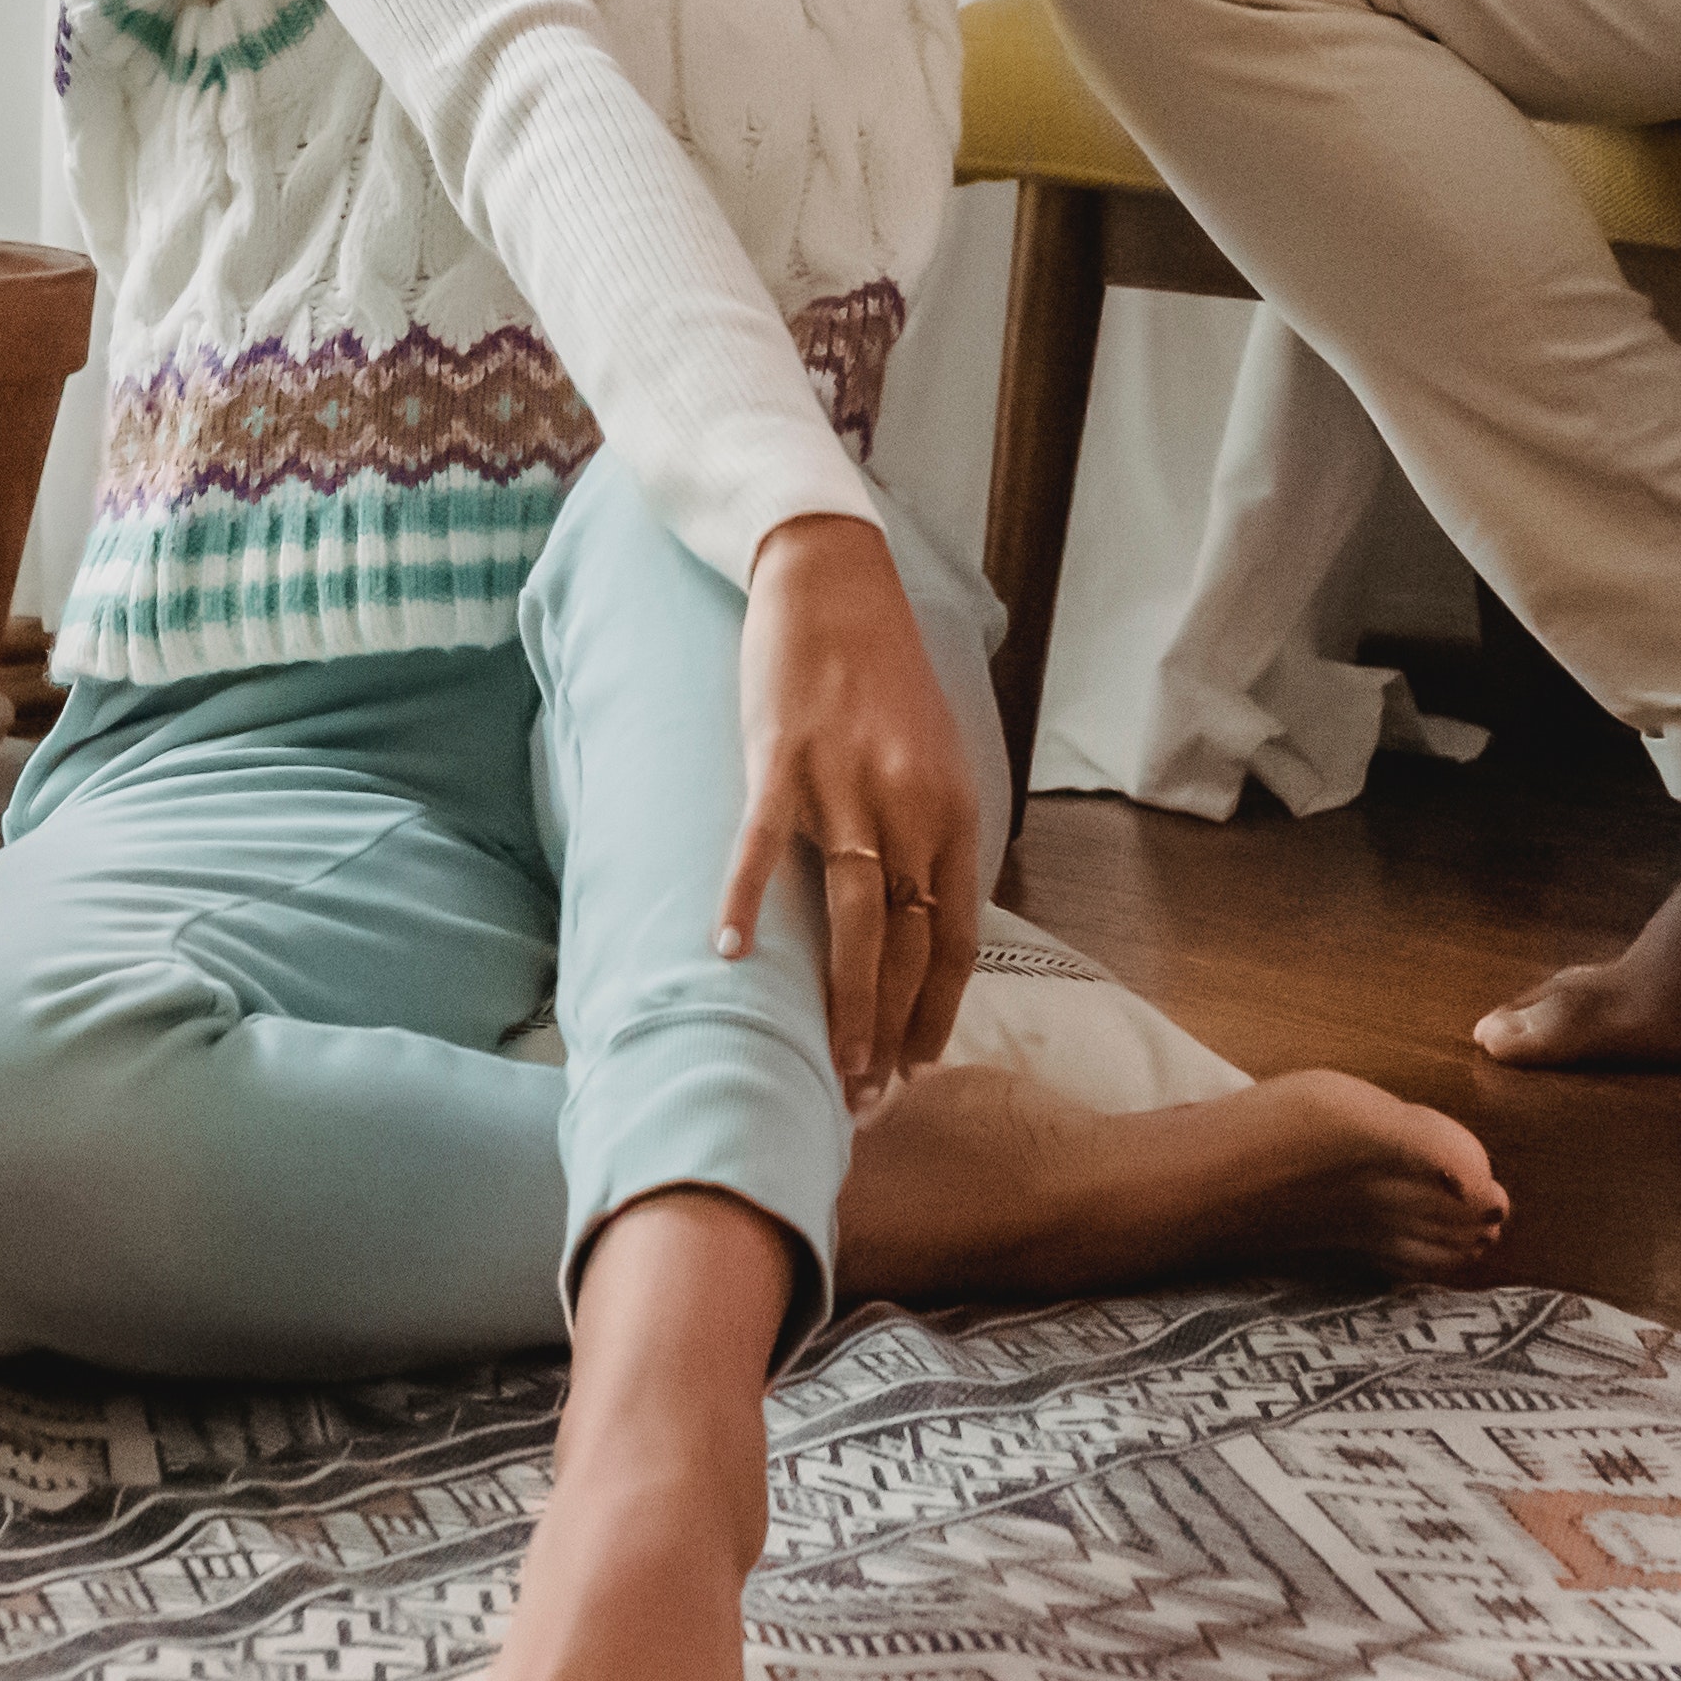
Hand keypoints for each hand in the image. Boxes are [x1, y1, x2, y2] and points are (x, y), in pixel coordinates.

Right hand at [714, 514, 980, 1099]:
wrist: (834, 581)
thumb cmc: (880, 676)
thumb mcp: (933, 758)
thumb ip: (929, 836)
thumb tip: (919, 923)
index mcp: (953, 811)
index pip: (954, 939)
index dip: (935, 1014)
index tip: (913, 1072)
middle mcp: (911, 806)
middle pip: (909, 944)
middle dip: (891, 1031)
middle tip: (868, 1099)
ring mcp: (846, 784)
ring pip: (855, 916)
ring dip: (846, 1001)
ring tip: (832, 1066)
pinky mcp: (782, 759)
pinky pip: (762, 846)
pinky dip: (744, 901)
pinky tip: (726, 953)